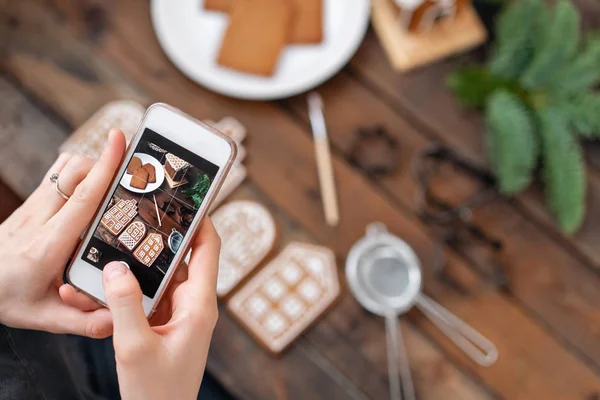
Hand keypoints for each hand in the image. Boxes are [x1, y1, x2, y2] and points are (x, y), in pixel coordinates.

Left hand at [0, 129, 125, 337]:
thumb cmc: (7, 299)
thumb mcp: (44, 319)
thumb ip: (82, 322)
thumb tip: (118, 320)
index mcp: (48, 246)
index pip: (82, 198)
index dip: (104, 167)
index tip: (119, 140)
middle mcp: (40, 219)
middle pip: (76, 173)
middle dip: (106, 162)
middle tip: (134, 165)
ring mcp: (33, 208)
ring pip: (66, 168)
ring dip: (92, 166)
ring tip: (115, 180)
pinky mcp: (31, 204)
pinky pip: (58, 175)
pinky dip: (80, 173)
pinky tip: (92, 190)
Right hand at [101, 219, 219, 399]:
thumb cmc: (157, 392)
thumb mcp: (135, 347)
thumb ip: (125, 305)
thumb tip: (116, 267)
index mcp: (199, 305)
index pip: (209, 249)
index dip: (201, 221)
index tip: (184, 198)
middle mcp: (193, 304)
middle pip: (180, 259)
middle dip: (157, 240)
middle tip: (136, 214)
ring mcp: (178, 314)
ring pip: (160, 277)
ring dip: (137, 267)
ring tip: (111, 248)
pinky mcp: (163, 324)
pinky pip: (148, 297)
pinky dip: (129, 290)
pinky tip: (105, 283)